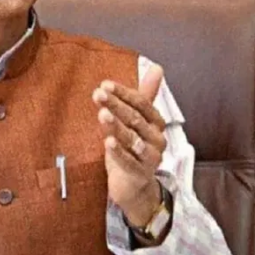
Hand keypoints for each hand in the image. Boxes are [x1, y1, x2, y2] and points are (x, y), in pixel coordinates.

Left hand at [92, 64, 166, 226]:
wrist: (136, 186)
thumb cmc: (133, 148)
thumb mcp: (136, 121)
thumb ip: (144, 96)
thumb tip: (157, 67)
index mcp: (155, 123)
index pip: (142, 103)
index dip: (124, 93)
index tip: (105, 84)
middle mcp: (156, 138)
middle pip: (135, 119)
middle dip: (116, 105)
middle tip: (98, 94)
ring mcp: (150, 157)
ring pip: (132, 139)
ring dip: (116, 126)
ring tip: (102, 114)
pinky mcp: (140, 174)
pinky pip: (129, 161)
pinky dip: (118, 152)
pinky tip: (107, 142)